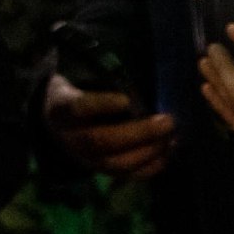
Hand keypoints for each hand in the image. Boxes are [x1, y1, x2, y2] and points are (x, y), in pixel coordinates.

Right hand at [43, 73, 176, 180]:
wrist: (61, 122)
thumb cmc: (80, 90)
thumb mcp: (81, 75)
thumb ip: (105, 72)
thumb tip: (141, 58)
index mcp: (62, 107)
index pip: (79, 107)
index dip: (101, 105)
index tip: (126, 99)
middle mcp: (71, 137)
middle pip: (100, 140)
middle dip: (138, 133)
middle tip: (167, 121)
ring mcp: (85, 158)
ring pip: (115, 163)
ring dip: (148, 151)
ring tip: (172, 136)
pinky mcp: (102, 170)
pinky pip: (126, 175)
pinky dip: (151, 167)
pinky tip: (168, 151)